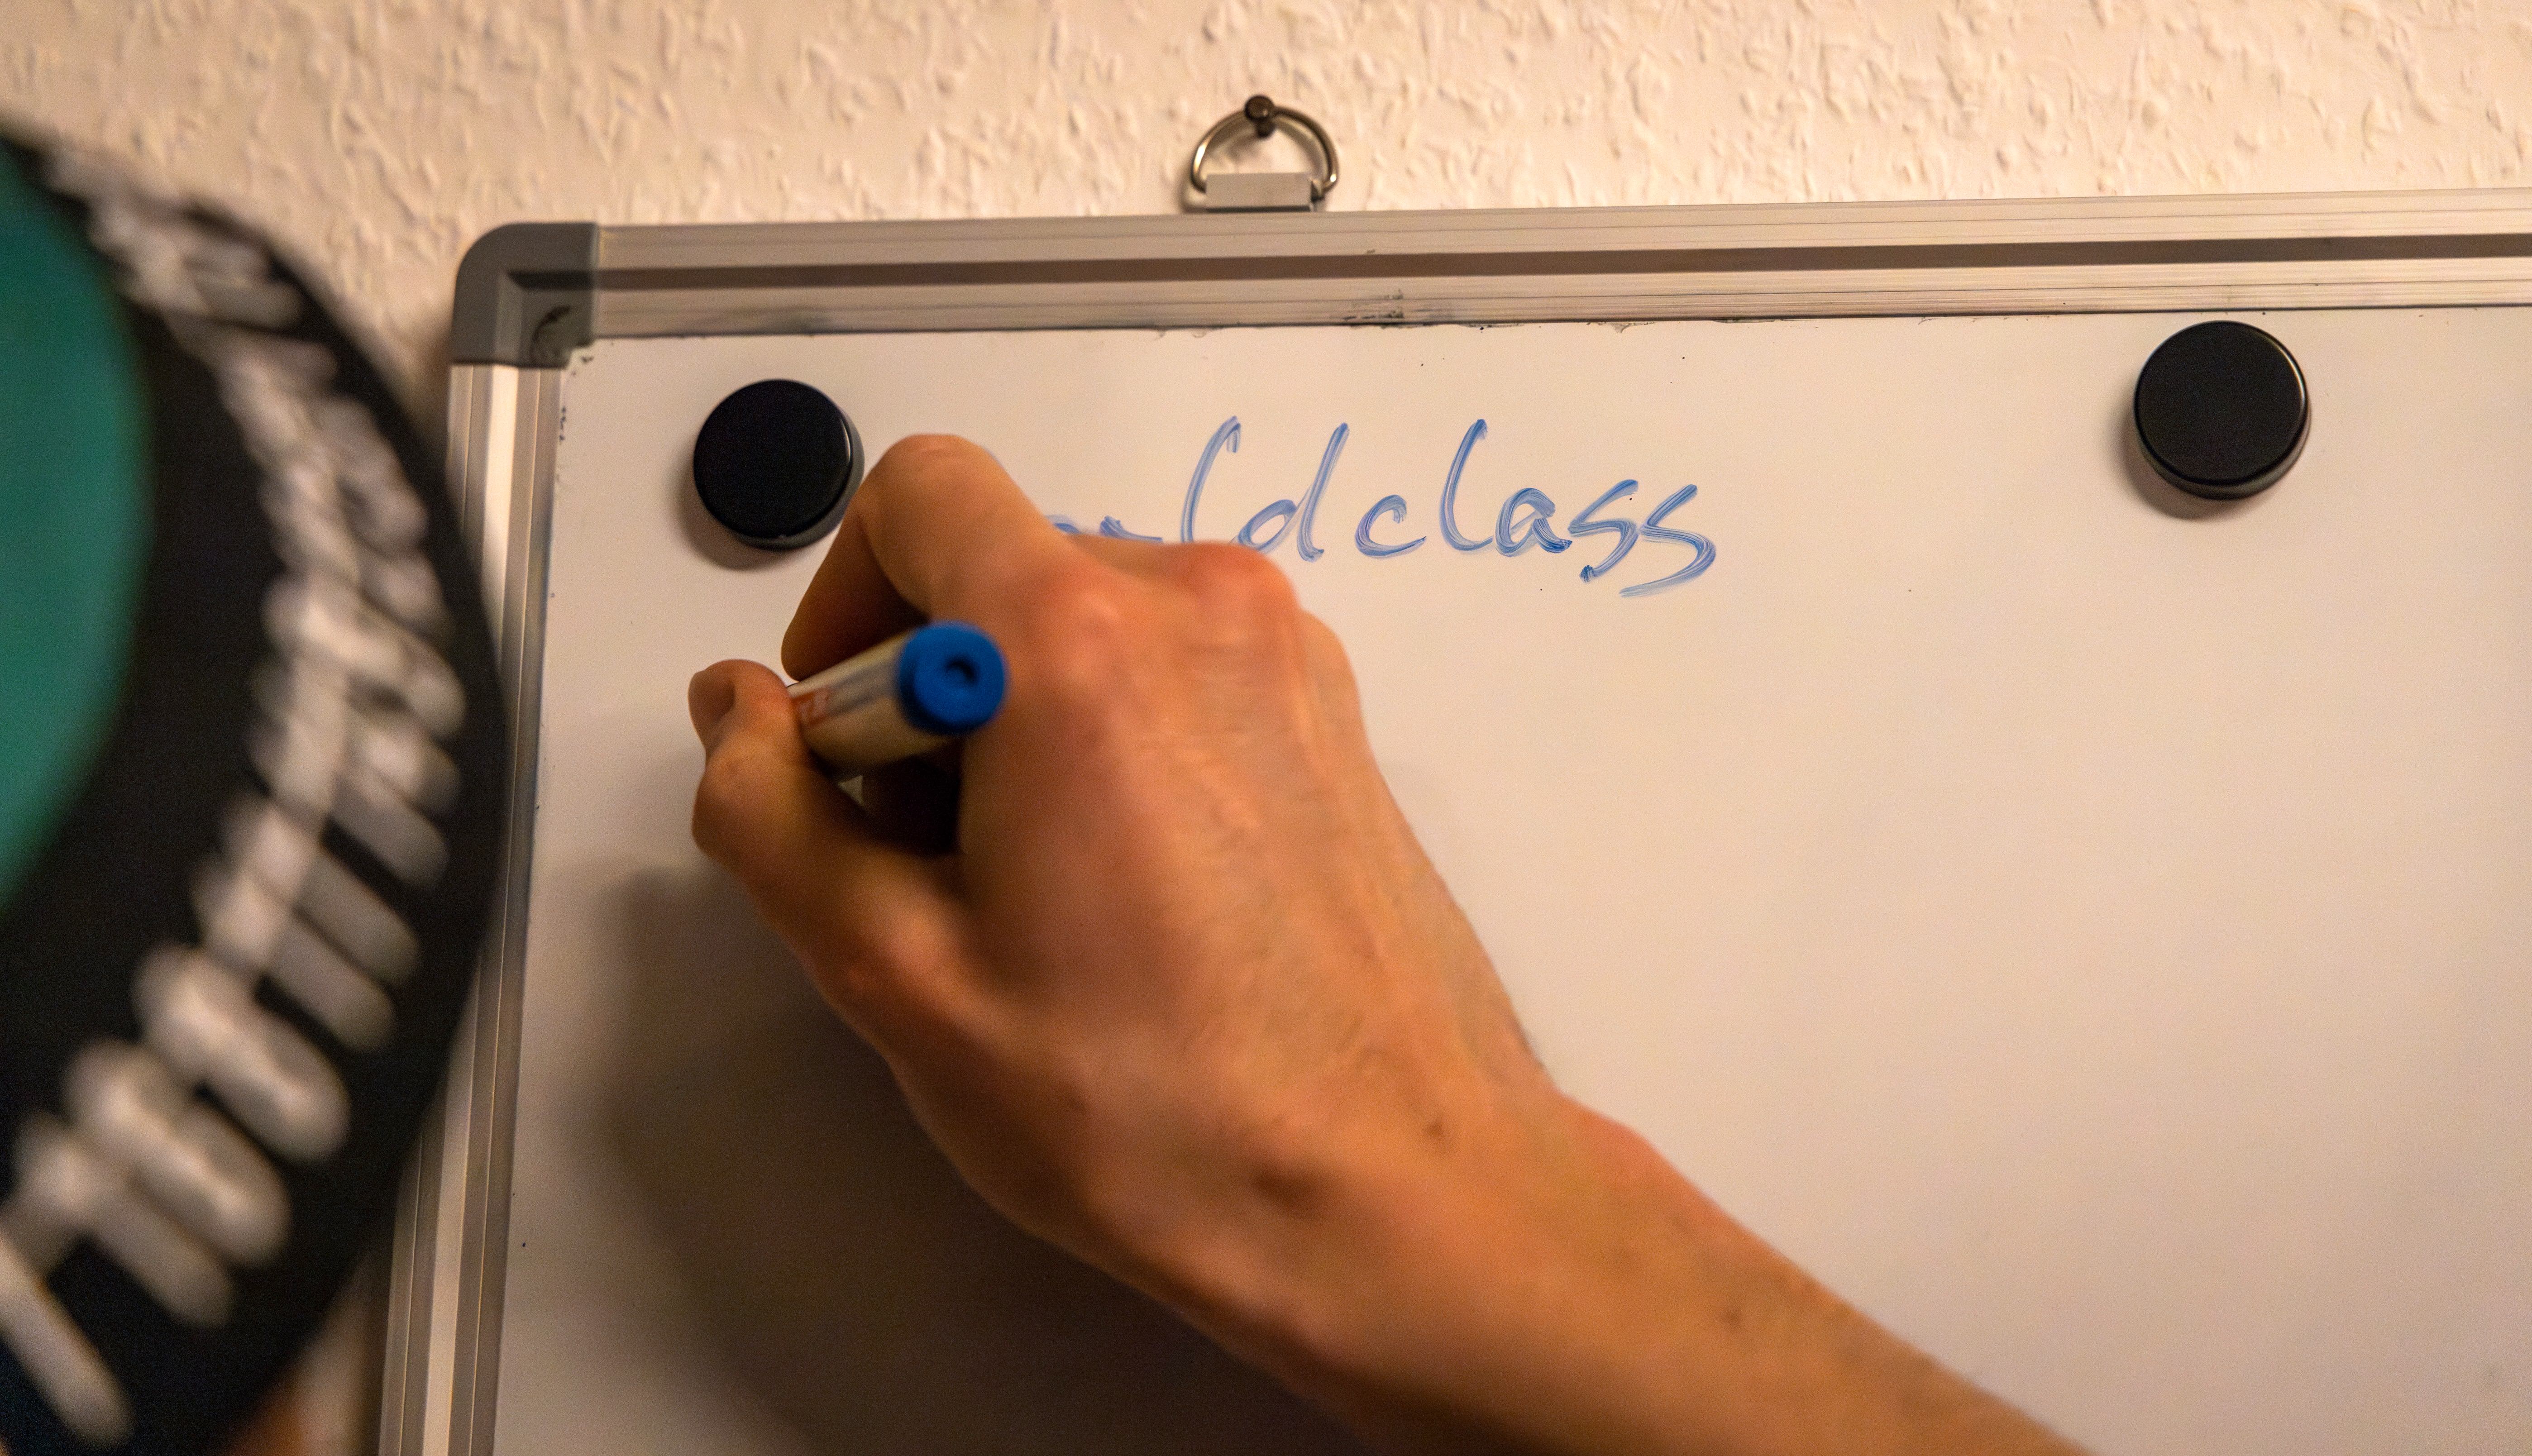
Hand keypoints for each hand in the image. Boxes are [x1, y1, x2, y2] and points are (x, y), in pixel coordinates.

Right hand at [687, 436, 2081, 1455]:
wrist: (1396, 1189)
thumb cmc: (1150, 1104)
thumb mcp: (899, 975)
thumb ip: (774, 815)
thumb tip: (733, 706)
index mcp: (1082, 642)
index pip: (919, 494)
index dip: (844, 600)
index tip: (848, 740)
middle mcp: (1203, 609)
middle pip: (1002, 568)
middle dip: (930, 689)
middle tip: (934, 862)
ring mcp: (1289, 657)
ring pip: (1088, 626)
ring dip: (1021, 723)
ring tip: (1037, 894)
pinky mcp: (1333, 718)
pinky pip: (1175, 672)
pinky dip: (1113, 738)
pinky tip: (1125, 889)